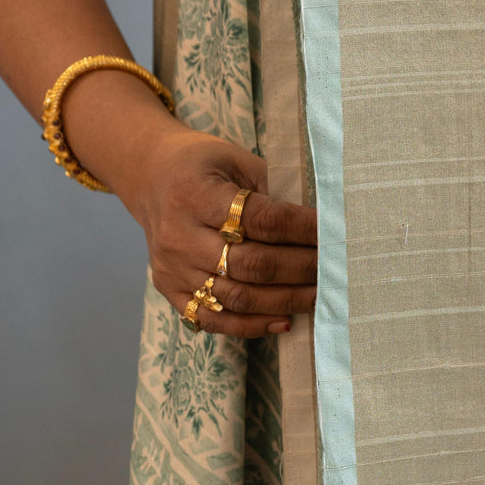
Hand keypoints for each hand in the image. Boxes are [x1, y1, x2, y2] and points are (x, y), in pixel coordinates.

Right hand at [124, 121, 316, 336]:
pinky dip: (252, 326)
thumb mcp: (234, 159)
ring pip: (237, 297)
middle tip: (336, 268)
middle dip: (302, 269)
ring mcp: (173, 268)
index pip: (262, 220)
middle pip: (252, 265)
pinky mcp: (170, 290)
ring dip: (285, 301)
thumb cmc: (200, 165)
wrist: (149, 177)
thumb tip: (321, 220)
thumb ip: (271, 188)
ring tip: (319, 296)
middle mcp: (179, 236)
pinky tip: (284, 321)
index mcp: (195, 194)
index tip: (335, 233)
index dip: (304, 229)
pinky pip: (214, 320)